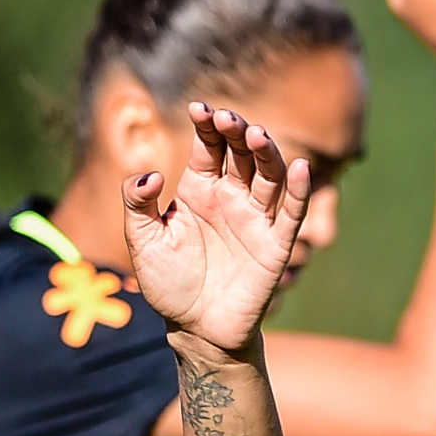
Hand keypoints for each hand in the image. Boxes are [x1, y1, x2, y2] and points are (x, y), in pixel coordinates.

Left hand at [126, 105, 311, 356]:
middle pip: (242, 154)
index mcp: (200, 189)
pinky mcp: (276, 244)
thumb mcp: (141, 240)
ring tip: (255, 135)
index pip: (209, 147)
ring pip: (269, 176)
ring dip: (266, 153)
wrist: (193, 328)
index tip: (199, 107)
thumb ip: (137, 204)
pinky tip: (299, 167)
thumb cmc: (167, 282)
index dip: (207, 126)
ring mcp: (256, 218)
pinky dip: (298, 189)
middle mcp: (231, 197)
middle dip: (236, 133)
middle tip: (226, 119)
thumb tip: (152, 175)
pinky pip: (291, 212)